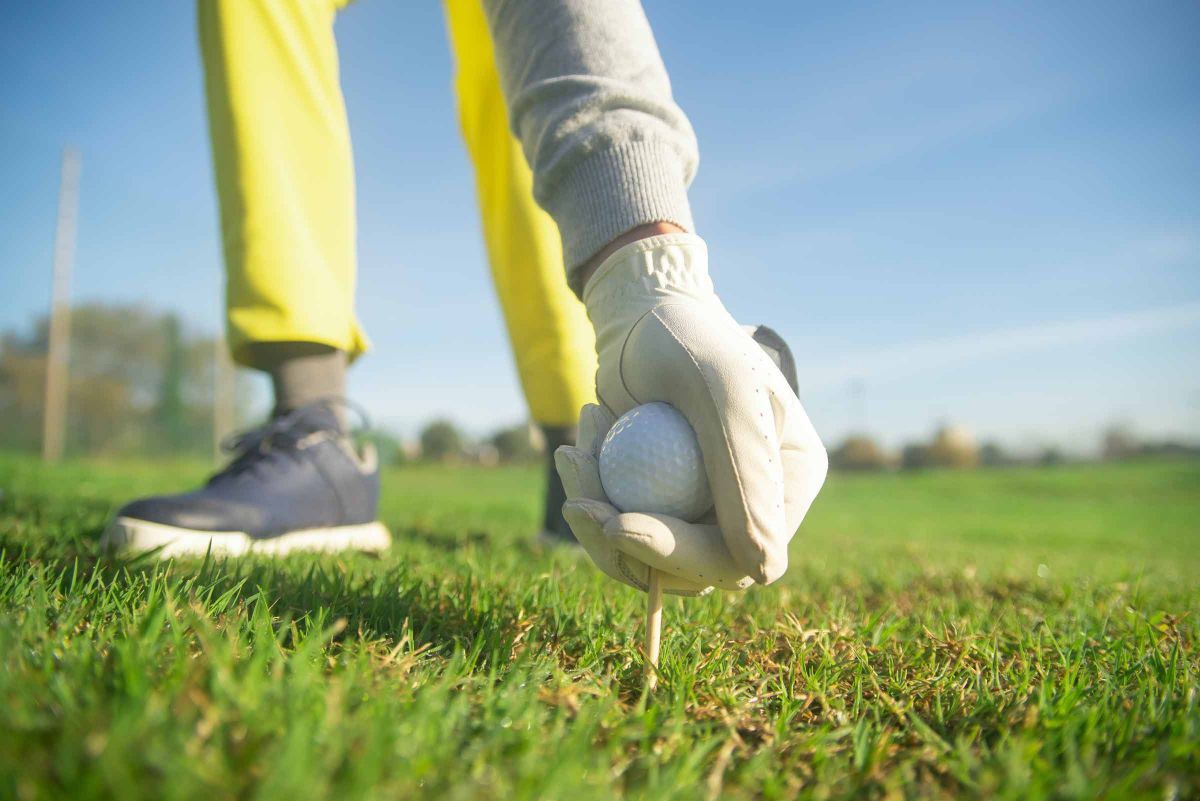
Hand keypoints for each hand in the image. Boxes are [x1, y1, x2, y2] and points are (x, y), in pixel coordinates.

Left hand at [555, 233, 827, 590]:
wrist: (640, 316)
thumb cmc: (686, 339)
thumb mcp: (720, 394)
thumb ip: (745, 478)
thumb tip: (762, 572)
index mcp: (788, 482)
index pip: (743, 558)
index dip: (681, 557)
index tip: (616, 524)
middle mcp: (753, 504)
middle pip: (689, 569)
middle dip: (622, 538)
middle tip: (578, 490)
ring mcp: (703, 508)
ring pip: (646, 558)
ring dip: (598, 513)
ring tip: (576, 450)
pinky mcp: (659, 504)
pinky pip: (621, 533)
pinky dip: (591, 498)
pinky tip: (575, 451)